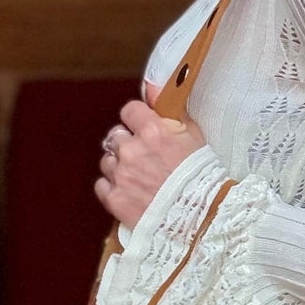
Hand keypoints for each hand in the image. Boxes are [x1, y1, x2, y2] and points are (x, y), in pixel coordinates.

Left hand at [95, 82, 207, 228]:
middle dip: (127, 144)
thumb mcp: (194, 136)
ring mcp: (121, 175)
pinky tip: (128, 191)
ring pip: (107, 161)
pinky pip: (102, 185)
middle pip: (115, 136)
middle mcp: (132, 150)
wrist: (202, 217)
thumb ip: (171, 112)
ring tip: (138, 178)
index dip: (137, 120)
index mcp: (152, 130)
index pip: (129, 111)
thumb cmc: (203, 177)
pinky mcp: (115, 198)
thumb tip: (153, 87)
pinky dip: (112, 187)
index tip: (143, 128)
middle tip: (143, 157)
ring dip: (119, 166)